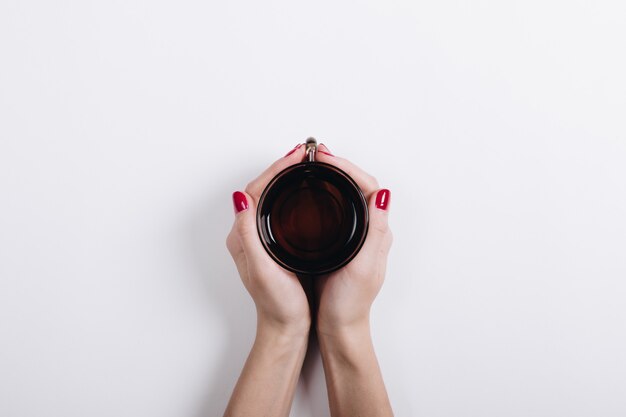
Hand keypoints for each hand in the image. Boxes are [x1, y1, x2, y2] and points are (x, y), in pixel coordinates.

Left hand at [225, 144, 311, 336]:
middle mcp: (247, 233)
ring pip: (272, 196)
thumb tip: (240, 197)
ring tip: (306, 165)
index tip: (297, 157)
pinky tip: (305, 192)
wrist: (285, 327)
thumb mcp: (262, 269)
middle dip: (283, 167)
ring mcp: (259, 237)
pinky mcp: (272, 243)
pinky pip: (279, 208)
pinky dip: (291, 193)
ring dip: (287, 177)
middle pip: (263, 188)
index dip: (277, 169)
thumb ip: (249, 234)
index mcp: (242, 236)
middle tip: (305, 154)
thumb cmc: (276, 303)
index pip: (255, 189)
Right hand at [313, 143, 392, 335]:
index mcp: (377, 231)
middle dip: (338, 166)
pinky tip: (311, 193)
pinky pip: (338, 208)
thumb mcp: (364, 267)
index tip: (325, 158)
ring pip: (347, 195)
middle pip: (357, 185)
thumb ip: (374, 231)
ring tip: (313, 166)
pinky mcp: (343, 243)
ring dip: (332, 177)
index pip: (367, 185)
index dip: (346, 167)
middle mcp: (370, 230)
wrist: (340, 327)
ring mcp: (357, 236)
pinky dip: (326, 194)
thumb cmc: (350, 303)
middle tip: (316, 155)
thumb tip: (383, 194)